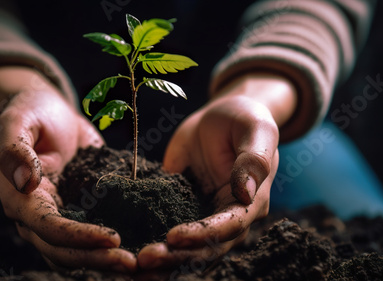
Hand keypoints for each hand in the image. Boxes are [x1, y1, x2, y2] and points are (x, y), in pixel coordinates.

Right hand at [0, 67, 136, 271]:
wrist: (49, 110)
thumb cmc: (31, 111)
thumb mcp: (16, 120)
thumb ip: (13, 148)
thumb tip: (25, 183)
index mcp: (20, 198)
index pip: (48, 227)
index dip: (78, 236)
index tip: (112, 237)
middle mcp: (37, 216)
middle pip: (64, 251)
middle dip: (97, 258)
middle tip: (133, 264)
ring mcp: (59, 217)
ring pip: (78, 253)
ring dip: (106, 261)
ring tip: (140, 265)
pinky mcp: (79, 212)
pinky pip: (93, 237)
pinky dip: (111, 247)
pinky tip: (141, 249)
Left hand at [138, 73, 295, 268]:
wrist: (221, 117)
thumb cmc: (244, 119)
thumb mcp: (256, 130)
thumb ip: (255, 159)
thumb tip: (246, 191)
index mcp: (251, 202)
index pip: (229, 227)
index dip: (202, 235)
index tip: (173, 237)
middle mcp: (228, 216)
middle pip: (205, 248)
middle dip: (176, 257)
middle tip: (144, 260)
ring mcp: (202, 215)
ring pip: (185, 248)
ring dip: (162, 260)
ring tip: (134, 268)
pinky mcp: (180, 207)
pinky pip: (164, 227)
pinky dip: (149, 239)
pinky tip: (126, 251)